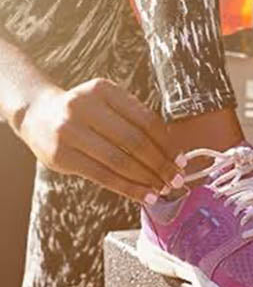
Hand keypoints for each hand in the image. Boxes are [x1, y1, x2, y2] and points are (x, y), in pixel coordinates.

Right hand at [19, 78, 183, 202]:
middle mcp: (84, 107)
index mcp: (103, 90)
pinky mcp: (61, 155)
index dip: (167, 144)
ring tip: (162, 189)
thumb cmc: (85, 114)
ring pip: (120, 161)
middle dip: (160, 164)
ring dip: (146, 179)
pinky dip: (129, 188)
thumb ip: (136, 123)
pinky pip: (103, 176)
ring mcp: (69, 131)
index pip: (146, 120)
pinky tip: (144, 195)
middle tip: (176, 179)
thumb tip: (173, 156)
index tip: (182, 161)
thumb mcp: (108, 105)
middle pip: (134, 141)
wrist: (36, 114)